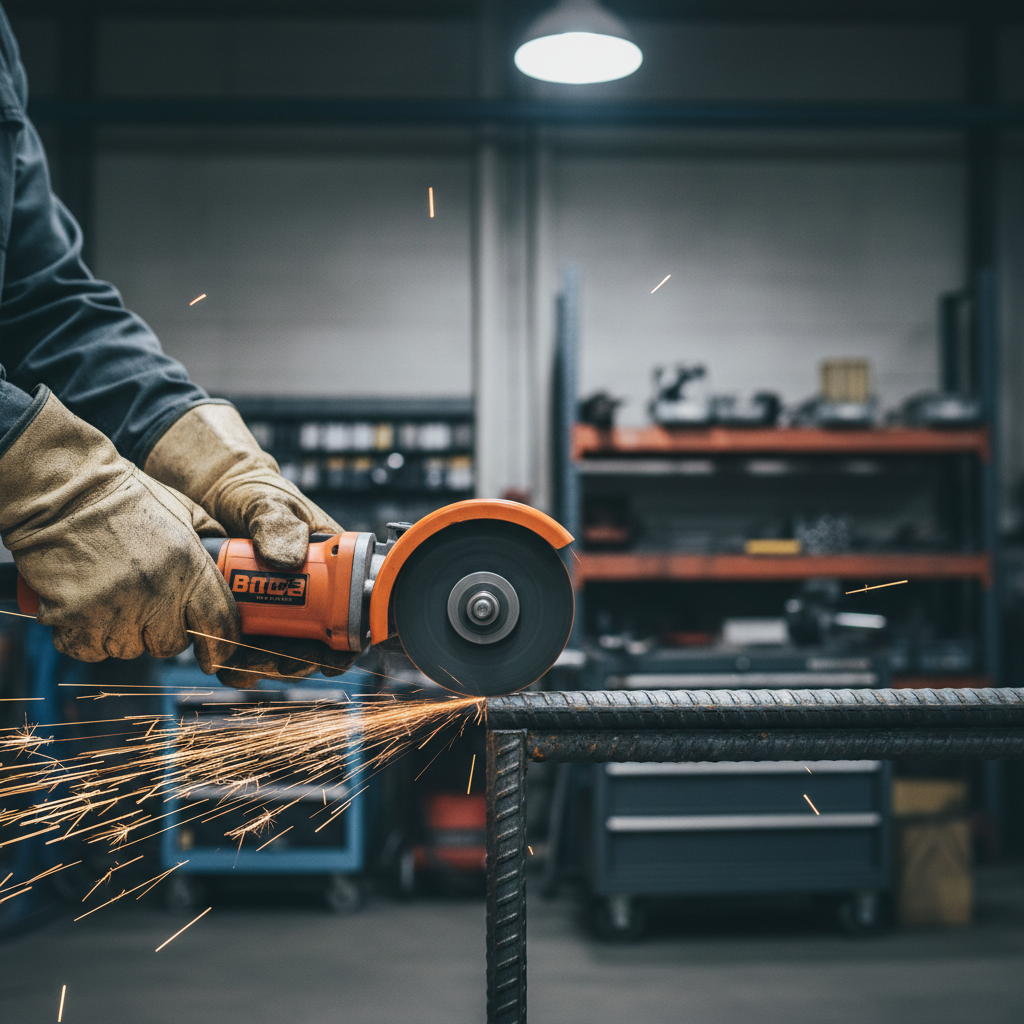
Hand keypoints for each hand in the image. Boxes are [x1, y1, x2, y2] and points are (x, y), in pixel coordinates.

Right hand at [0, 390, 239, 670]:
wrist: (63, 491)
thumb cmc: (124, 497)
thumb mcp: (183, 510)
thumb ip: (209, 541)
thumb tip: (232, 562)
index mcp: (189, 566)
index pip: (218, 624)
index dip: (220, 648)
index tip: (215, 658)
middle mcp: (156, 591)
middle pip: (171, 645)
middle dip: (162, 633)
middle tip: (146, 606)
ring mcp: (114, 607)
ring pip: (128, 649)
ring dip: (121, 633)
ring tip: (111, 597)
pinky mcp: (74, 617)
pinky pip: (88, 650)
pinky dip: (84, 636)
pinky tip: (84, 606)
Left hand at [145, 403, 349, 686]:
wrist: (201, 489)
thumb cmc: (247, 489)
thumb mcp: (266, 501)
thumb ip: (275, 523)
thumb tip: (286, 559)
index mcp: (325, 565)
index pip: (347, 610)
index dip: (343, 641)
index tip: (329, 658)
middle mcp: (301, 590)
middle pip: (312, 640)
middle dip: (299, 661)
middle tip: (281, 665)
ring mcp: (268, 603)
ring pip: (275, 649)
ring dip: (264, 666)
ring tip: (248, 666)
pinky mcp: (235, 611)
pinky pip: (239, 644)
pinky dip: (233, 659)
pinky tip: (223, 659)